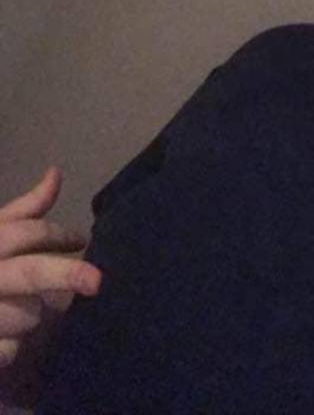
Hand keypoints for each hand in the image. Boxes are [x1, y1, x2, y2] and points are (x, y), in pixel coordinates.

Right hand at [0, 166, 101, 368]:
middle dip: (64, 274)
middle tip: (96, 281)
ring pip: (28, 314)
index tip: (80, 240)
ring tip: (9, 308)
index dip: (59, 234)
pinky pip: (9, 350)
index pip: (25, 232)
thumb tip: (56, 172)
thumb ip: (23, 211)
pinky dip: (9, 347)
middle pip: (30, 272)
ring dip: (29, 314)